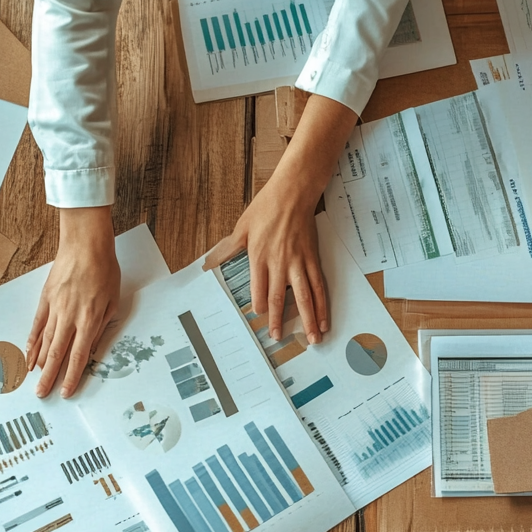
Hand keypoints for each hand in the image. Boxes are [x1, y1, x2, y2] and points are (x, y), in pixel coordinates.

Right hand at [27, 205, 119, 397]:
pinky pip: (37, 324)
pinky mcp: (45, 298)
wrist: (86, 244)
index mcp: (89, 320)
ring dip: (38, 362)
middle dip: (49, 376)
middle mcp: (70, 317)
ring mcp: (55, 308)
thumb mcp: (113, 301)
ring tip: (33, 379)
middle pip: (57, 353)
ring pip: (44, 341)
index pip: (79, 356)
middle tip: (41, 394)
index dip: (71, 376)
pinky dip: (31, 340)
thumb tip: (92, 348)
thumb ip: (102, 326)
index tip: (65, 391)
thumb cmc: (104, 270)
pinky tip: (28, 353)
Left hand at [209, 167, 329, 344]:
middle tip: (278, 338)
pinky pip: (319, 286)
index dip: (260, 306)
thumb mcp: (241, 227)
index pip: (259, 290)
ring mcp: (299, 262)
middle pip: (280, 298)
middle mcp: (280, 263)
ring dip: (307, 320)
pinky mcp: (313, 259)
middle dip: (279, 321)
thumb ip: (227, 249)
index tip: (260, 316)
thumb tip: (207, 264)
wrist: (294, 191)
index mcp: (259, 257)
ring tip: (311, 340)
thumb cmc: (266, 206)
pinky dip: (322, 305)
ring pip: (304, 298)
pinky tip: (324, 319)